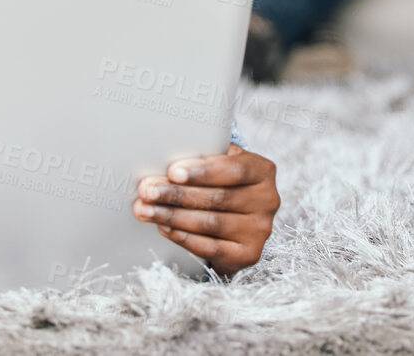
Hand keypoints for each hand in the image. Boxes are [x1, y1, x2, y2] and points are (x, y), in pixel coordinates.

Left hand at [133, 144, 279, 276]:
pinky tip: (164, 228)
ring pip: (210, 223)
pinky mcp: (248, 254)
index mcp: (262, 170)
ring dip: (172, 216)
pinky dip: (183, 237)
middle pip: (217, 198)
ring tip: (145, 210)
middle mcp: (267, 200)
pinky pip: (210, 247)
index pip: (233, 169)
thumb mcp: (221, 163)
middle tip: (146, 191)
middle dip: (176, 194)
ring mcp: (260, 230)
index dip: (202, 171)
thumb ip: (202, 158)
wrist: (240, 220)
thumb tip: (161, 158)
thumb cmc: (222, 182)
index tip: (173, 172)